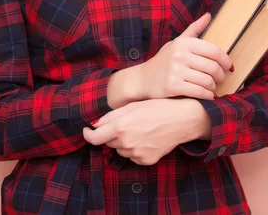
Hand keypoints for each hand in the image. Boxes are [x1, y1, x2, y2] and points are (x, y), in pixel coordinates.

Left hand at [83, 98, 207, 164]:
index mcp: (120, 127)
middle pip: (108, 142)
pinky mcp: (146, 161)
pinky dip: (134, 149)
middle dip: (111, 134)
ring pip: (120, 150)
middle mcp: (126, 143)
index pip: (95, 138)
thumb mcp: (132, 106)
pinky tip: (146, 138)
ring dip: (123, 142)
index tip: (86, 130)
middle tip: (125, 123)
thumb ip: (111, 116)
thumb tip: (95, 125)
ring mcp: (136, 154)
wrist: (181, 120)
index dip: (87, 135)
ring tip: (138, 129)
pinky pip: (132, 156)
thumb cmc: (157, 108)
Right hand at [135, 12, 232, 100]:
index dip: (226, 60)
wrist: (143, 79)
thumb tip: (209, 15)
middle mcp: (179, 55)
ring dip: (214, 87)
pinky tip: (208, 95)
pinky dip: (207, 95)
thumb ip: (194, 29)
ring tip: (212, 87)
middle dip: (221, 75)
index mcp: (183, 43)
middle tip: (221, 79)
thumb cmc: (163, 60)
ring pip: (207, 81)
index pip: (213, 50)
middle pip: (213, 67)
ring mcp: (175, 71)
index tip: (229, 66)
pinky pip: (199, 92)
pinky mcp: (173, 86)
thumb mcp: (177, 42)